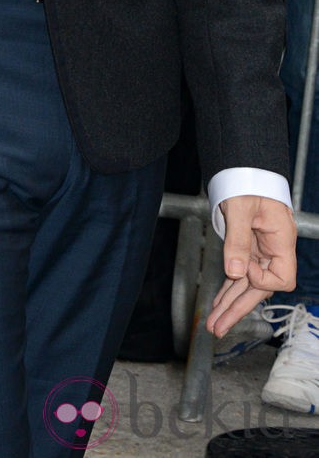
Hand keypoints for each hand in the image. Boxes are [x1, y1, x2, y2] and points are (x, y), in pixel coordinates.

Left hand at [207, 194, 296, 335]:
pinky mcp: (247, 248)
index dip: (261, 278)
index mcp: (281, 239)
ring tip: (214, 324)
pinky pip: (239, 274)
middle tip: (219, 328)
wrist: (245, 168)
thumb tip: (235, 272)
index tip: (243, 266)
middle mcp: (273, 249)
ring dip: (230, 304)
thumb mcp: (241, 207)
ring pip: (247, 284)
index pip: (281, 277)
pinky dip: (229, 288)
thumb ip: (238, 239)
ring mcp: (260, 250)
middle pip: (260, 288)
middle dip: (239, 309)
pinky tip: (219, 304)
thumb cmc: (248, 181)